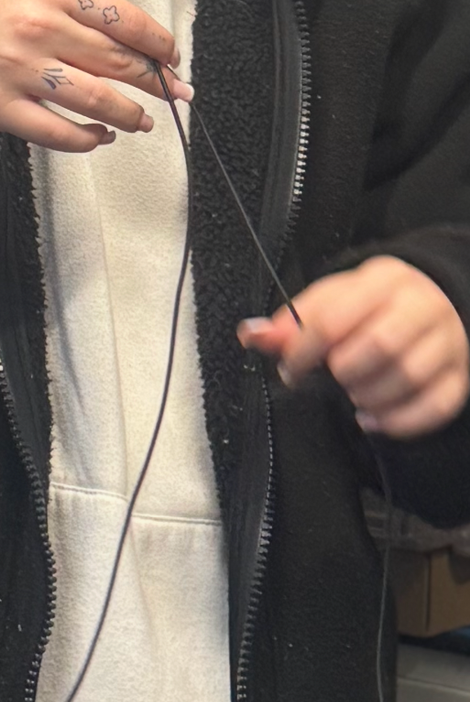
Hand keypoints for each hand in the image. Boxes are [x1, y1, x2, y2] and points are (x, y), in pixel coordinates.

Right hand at [0, 0, 191, 154]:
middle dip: (156, 82)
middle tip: (177, 95)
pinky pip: (56, 132)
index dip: (158, 43)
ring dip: (130, 115)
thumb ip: (82, 8)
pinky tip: (102, 137)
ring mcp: (22, 71)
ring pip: (96, 101)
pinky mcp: (2, 106)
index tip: (172, 58)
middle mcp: (42, 30)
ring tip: (143, 120)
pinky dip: (87, 140)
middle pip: (118, 62)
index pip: (125, 20)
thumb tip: (136, 44)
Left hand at [238, 257, 469, 439]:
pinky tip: (373, 419)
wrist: (431, 302)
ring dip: (370, 397)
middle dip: (344, 372)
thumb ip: (293, 321)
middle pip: (381, 344)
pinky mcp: (459, 375)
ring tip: (353, 396)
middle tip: (332, 379)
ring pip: (410, 376)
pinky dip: (399, 421)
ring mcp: (447, 341)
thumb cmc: (372, 306)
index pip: (336, 317)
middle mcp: (421, 306)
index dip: (304, 350)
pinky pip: (436, 406)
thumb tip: (252, 335)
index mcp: (383, 280)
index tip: (293, 368)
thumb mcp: (333, 300)